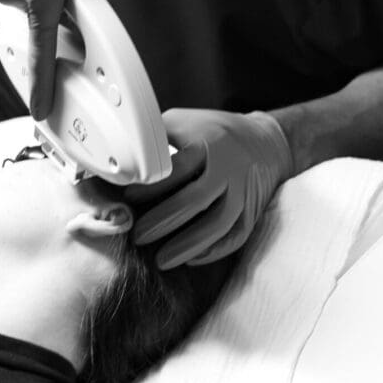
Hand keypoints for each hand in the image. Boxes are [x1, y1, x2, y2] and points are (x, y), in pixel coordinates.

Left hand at [126, 108, 293, 268]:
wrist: (265, 140)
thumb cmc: (214, 131)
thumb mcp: (185, 122)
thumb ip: (156, 137)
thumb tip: (116, 155)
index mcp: (209, 144)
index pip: (178, 169)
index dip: (152, 187)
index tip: (128, 199)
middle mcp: (228, 168)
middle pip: (196, 200)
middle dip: (164, 221)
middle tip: (137, 236)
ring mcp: (243, 192)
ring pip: (218, 224)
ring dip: (188, 245)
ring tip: (161, 260)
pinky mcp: (252, 211)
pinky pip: (235, 237)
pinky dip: (213, 251)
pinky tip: (190, 258)